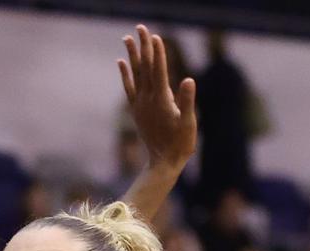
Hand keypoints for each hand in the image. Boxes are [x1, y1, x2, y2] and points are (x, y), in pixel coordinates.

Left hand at [120, 25, 196, 171]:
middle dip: (143, 47)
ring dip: (132, 55)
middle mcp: (148, 100)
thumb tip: (188, 80)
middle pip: (145, 68)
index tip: (155, 36)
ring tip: (127, 38)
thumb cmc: (180, 145)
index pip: (158, 70)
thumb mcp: (189, 124)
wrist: (163, 164)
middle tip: (140, 28)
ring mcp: (140, 105)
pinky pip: (129, 88)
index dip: (157, 53)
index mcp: (162, 100)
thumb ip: (187, 102)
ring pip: (135, 75)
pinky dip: (125, 74)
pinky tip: (121, 62)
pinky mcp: (137, 111)